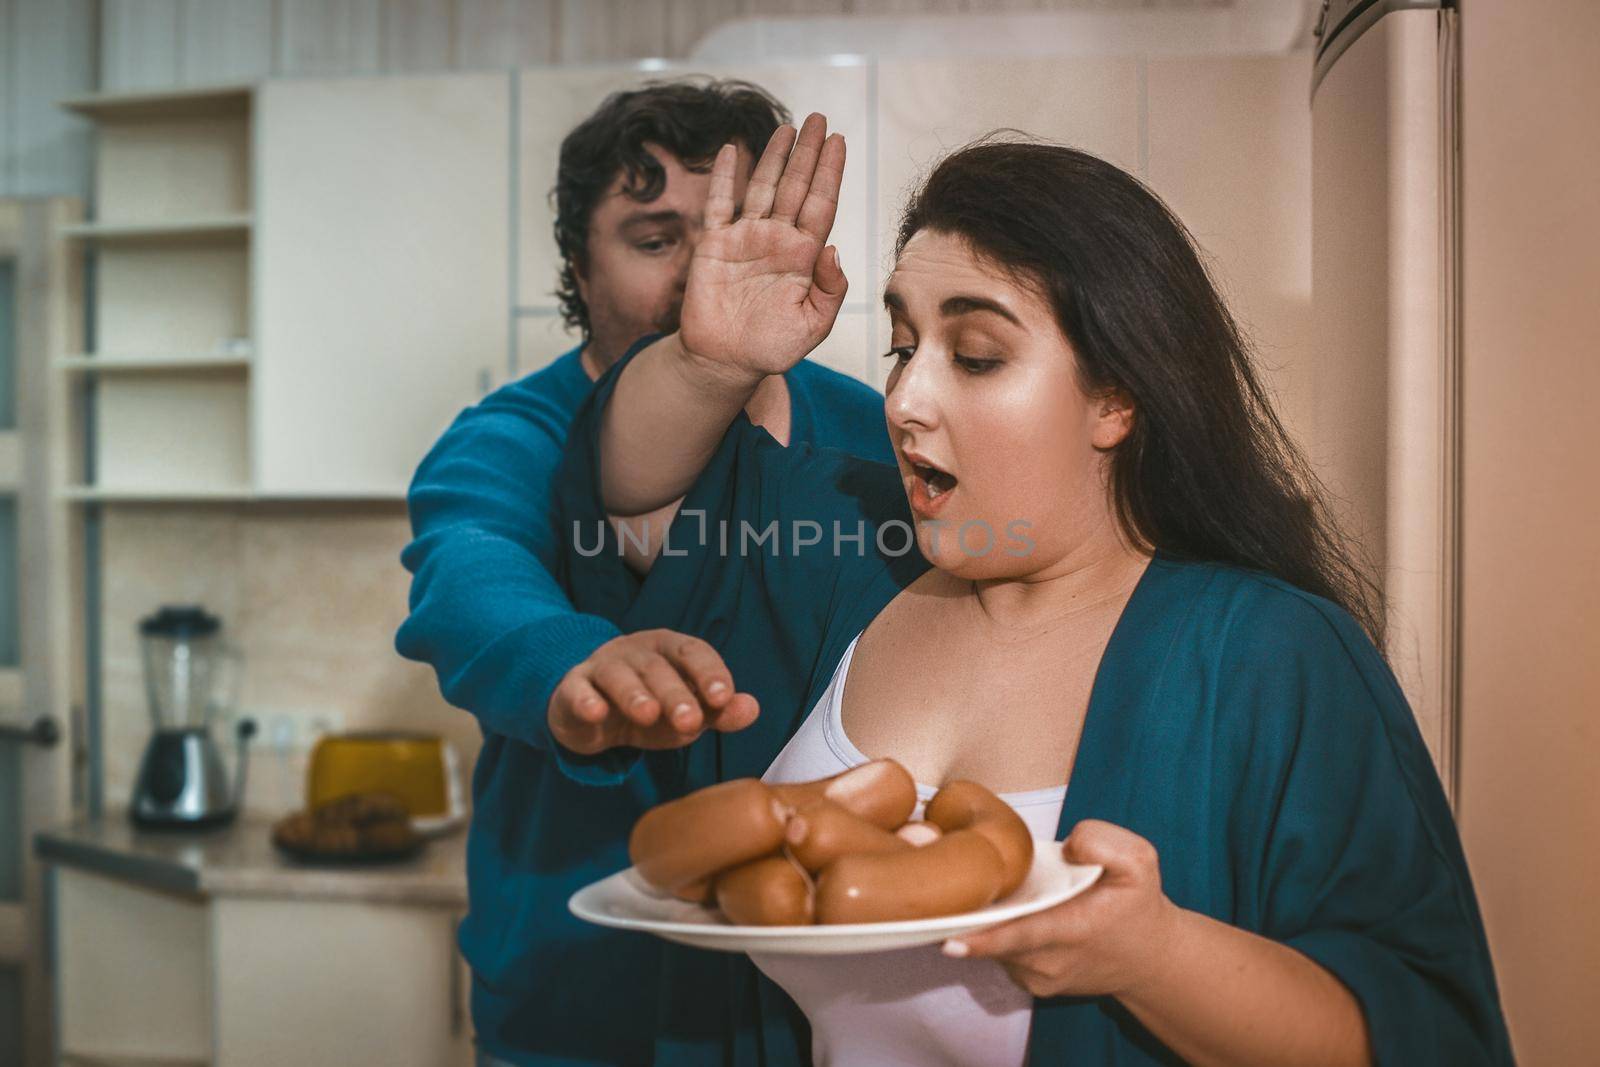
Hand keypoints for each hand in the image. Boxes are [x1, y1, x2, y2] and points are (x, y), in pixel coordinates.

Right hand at [547, 630, 759, 754]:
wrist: (593, 714)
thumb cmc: (650, 708)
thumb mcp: (687, 712)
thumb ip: (718, 712)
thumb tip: (751, 709)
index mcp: (670, 650)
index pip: (694, 652)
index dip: (709, 672)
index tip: (723, 697)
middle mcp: (636, 651)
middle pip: (657, 667)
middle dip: (675, 693)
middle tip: (690, 721)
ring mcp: (601, 667)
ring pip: (618, 675)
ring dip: (634, 694)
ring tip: (647, 715)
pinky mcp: (573, 689)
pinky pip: (577, 691)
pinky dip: (586, 701)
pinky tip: (596, 712)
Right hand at [678, 112, 848, 380]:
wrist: (726, 362)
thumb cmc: (772, 348)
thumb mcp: (813, 326)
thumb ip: (830, 290)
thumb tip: (833, 248)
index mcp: (804, 256)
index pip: (821, 204)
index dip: (830, 172)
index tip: (840, 141)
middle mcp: (777, 240)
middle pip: (796, 186)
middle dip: (808, 153)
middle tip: (818, 118)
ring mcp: (746, 239)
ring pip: (763, 187)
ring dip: (774, 156)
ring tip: (788, 127)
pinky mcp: (714, 245)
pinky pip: (719, 204)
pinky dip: (723, 177)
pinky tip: (730, 151)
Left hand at [944, 820, 1183, 998]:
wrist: (1150, 958)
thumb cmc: (1137, 904)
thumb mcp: (1138, 861)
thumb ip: (1102, 841)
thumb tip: (1065, 847)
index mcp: (1074, 930)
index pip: (1022, 936)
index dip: (984, 939)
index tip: (949, 941)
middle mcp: (1050, 962)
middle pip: (994, 940)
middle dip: (966, 917)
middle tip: (942, 893)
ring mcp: (1038, 978)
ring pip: (992, 946)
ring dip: (982, 922)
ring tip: (985, 894)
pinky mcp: (1031, 983)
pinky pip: (999, 954)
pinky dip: (994, 934)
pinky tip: (1006, 913)